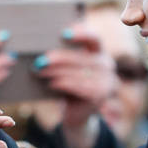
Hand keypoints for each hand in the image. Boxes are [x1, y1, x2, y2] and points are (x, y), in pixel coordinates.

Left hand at [34, 25, 116, 147]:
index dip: (80, 34)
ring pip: (77, 73)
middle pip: (81, 57)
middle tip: (40, 60)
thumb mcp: (67, 69)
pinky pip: (79, 87)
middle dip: (58, 58)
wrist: (75, 114)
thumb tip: (44, 49)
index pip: (94, 38)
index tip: (63, 34)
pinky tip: (51, 84)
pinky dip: (63, 84)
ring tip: (40, 71)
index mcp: (100, 53)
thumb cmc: (68, 86)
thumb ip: (63, 56)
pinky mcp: (100, 96)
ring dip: (57, 72)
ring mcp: (107, 81)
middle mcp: (107, 65)